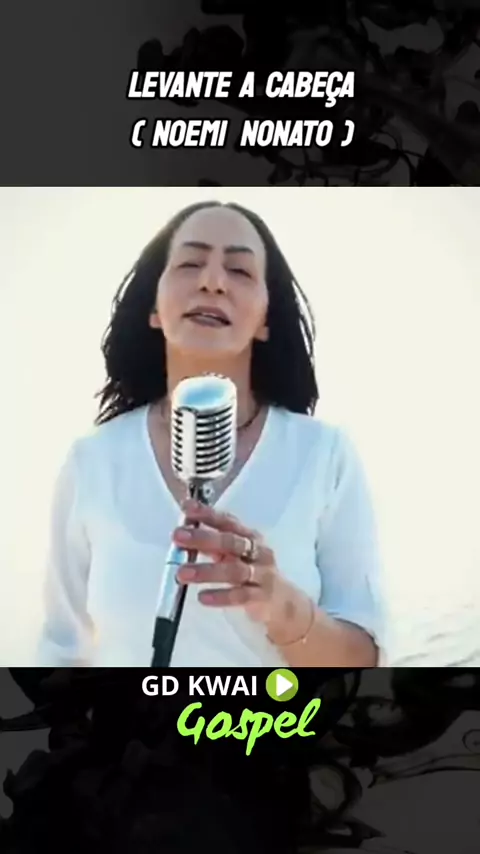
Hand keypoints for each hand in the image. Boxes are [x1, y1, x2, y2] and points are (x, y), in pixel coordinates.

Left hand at [172, 498, 280, 622]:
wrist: (281, 602)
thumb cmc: (250, 572)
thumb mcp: (232, 556)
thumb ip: (210, 545)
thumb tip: (182, 535)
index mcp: (248, 536)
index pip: (226, 521)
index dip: (206, 513)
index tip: (186, 507)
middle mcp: (257, 551)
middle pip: (230, 541)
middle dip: (202, 538)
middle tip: (177, 537)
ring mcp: (261, 573)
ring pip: (234, 570)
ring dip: (206, 571)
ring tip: (182, 574)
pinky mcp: (262, 596)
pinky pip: (241, 596)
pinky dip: (221, 596)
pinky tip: (202, 597)